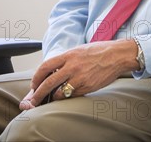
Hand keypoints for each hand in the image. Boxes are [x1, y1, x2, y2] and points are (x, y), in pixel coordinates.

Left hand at [19, 39, 137, 109]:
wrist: (118, 55)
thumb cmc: (99, 51)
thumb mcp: (79, 50)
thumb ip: (66, 59)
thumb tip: (53, 70)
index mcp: (69, 55)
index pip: (45, 67)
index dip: (36, 77)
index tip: (34, 84)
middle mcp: (72, 67)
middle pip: (48, 83)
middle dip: (37, 94)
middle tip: (33, 100)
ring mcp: (80, 78)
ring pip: (59, 92)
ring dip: (54, 96)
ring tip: (53, 96)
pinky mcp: (87, 87)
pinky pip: (72, 95)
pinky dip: (68, 96)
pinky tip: (69, 93)